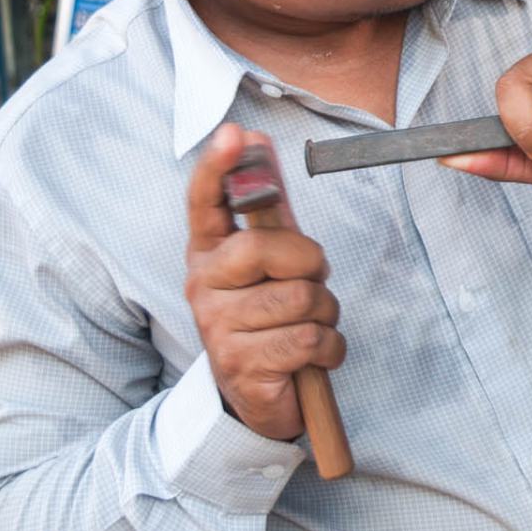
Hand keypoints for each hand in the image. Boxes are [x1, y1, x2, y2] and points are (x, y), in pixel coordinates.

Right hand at [185, 124, 344, 440]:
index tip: (234, 134)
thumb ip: (268, 210)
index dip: (218, 167)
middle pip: (265, 248)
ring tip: (307, 325)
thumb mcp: (271, 264)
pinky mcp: (242, 366)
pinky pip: (310, 339)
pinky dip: (329, 348)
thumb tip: (256, 141)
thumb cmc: (269, 318)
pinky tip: (312, 358)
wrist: (256, 396)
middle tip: (311, 282)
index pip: (205, 203)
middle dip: (310, 264)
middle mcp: (203, 285)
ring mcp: (217, 328)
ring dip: (325, 313)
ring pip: (300, 298)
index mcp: (209, 252)